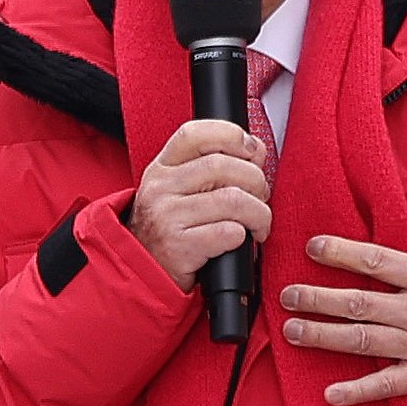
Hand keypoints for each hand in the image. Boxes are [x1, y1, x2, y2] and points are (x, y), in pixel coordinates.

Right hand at [130, 119, 271, 291]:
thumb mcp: (179, 190)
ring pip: (232, 200)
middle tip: (261, 197)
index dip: (230, 136)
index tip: (251, 151)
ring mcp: (167, 217)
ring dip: (258, 213)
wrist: (145, 271)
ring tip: (259, 224)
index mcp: (162, 168)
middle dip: (256, 181)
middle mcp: (161, 188)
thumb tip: (256, 151)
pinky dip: (243, 237)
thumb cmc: (172, 229)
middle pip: (223, 166)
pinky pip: (228, 233)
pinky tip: (240, 242)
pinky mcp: (179, 247)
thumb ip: (213, 166)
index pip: (195, 134)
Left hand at [281, 180, 406, 405]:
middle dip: (318, 298)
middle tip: (285, 295)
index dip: (341, 253)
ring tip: (291, 331)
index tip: (312, 246)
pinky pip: (387, 386)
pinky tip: (330, 395)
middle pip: (357, 303)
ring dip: (323, 337)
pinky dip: (358, 392)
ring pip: (361, 340)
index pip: (376, 262)